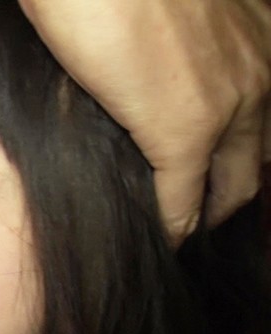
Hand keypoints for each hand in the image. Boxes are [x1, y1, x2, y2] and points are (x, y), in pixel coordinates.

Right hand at [19, 0, 270, 245]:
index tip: (211, 165)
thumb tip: (147, 71)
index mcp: (259, 34)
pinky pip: (183, 201)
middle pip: (262, 153)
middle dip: (235, 186)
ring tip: (185, 226)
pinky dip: (173, 225)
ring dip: (210, 212)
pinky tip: (159, 236)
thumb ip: (175, 41)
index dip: (241, 147)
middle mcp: (260, 70)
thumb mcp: (165, 10)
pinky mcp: (183, 132)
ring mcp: (227, 104)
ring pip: (235, 184)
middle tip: (205, 205)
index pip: (266, 111)